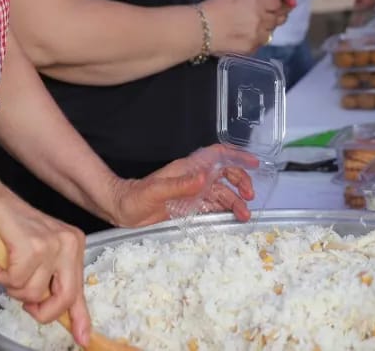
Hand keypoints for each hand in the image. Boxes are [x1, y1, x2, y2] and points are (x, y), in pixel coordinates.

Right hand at [0, 192, 90, 346]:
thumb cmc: (11, 230)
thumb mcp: (40, 256)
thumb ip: (52, 282)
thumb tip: (61, 315)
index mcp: (74, 245)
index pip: (79, 289)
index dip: (80, 318)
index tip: (83, 339)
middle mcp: (69, 243)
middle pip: (63, 299)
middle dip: (40, 309)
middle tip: (25, 299)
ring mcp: (52, 244)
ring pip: (32, 293)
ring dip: (13, 285)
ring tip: (8, 265)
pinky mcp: (31, 245)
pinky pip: (16, 281)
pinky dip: (2, 276)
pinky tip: (1, 259)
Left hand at [109, 146, 257, 228]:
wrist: (122, 210)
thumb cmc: (136, 197)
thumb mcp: (157, 190)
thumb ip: (181, 184)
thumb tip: (205, 177)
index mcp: (188, 168)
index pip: (216, 156)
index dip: (236, 156)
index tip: (252, 162)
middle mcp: (194, 178)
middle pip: (224, 175)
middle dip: (240, 183)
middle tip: (249, 196)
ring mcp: (193, 193)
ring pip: (220, 194)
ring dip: (234, 202)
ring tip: (243, 215)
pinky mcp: (190, 207)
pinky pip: (212, 207)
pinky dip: (224, 211)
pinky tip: (232, 218)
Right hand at [202, 0, 288, 54]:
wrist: (202, 28)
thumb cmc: (214, 7)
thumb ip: (253, 0)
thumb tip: (262, 4)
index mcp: (257, 4)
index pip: (277, 3)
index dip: (275, 3)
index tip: (271, 4)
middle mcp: (261, 20)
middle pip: (277, 18)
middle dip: (272, 16)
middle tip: (264, 15)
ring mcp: (257, 37)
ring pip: (270, 33)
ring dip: (265, 29)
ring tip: (253, 27)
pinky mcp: (251, 49)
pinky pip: (260, 44)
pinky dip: (257, 40)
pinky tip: (246, 37)